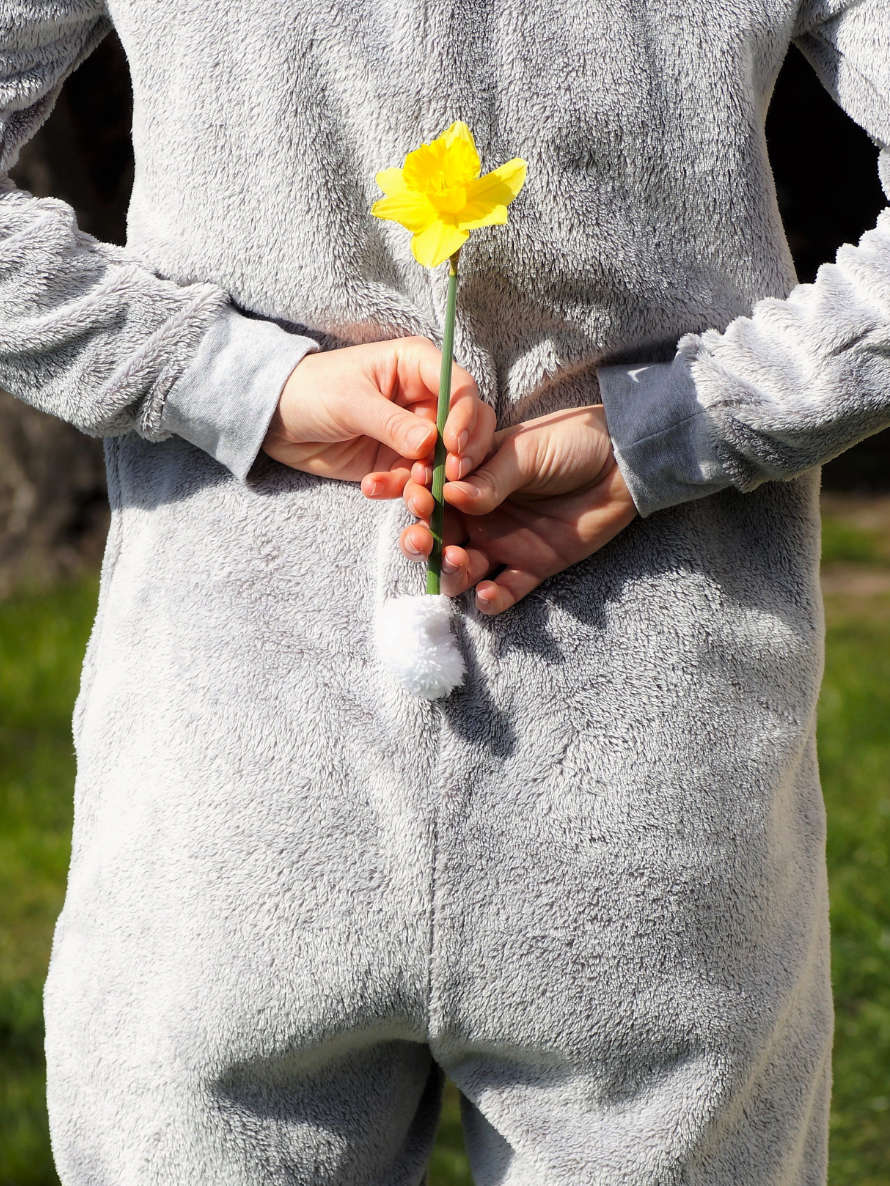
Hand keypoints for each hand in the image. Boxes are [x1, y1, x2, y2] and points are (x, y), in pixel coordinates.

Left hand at [262, 335, 493, 484]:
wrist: (274, 420)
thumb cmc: (310, 390)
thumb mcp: (350, 402)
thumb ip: (391, 423)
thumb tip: (432, 443)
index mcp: (417, 365)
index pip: (461, 388)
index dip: (465, 417)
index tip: (453, 446)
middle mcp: (424, 398)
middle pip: (467, 427)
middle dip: (460, 455)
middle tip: (447, 478)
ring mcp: (414, 433)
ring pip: (445, 461)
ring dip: (431, 481)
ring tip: (408, 492)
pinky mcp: (397, 461)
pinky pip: (413, 481)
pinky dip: (399, 490)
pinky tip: (371, 488)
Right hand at [396, 405, 637, 613]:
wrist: (624, 464)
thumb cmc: (572, 442)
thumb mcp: (526, 451)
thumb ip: (490, 476)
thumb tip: (450, 493)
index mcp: (470, 478)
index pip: (431, 495)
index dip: (417, 501)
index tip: (419, 503)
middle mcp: (479, 514)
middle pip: (436, 537)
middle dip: (422, 543)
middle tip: (424, 544)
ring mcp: (503, 543)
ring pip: (461, 569)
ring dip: (450, 572)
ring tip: (458, 562)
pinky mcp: (531, 567)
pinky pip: (503, 591)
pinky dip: (490, 599)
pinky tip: (487, 592)